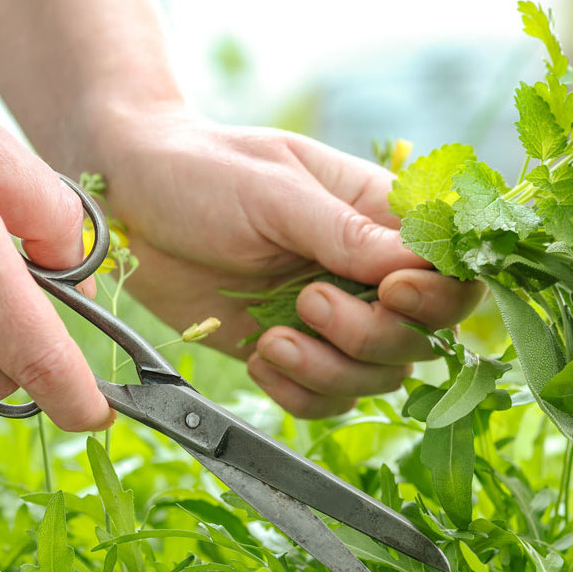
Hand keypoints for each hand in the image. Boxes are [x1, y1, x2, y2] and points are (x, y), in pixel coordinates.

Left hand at [81, 107, 484, 417]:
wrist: (123, 201)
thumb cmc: (200, 172)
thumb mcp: (274, 190)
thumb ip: (345, 233)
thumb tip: (416, 267)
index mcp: (375, 215)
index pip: (449, 267)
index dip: (437, 294)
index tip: (392, 292)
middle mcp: (363, 271)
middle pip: (421, 335)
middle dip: (372, 336)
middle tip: (310, 303)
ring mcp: (327, 316)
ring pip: (377, 376)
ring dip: (331, 370)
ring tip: (274, 338)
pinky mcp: (289, 350)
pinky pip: (324, 399)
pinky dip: (298, 392)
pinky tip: (259, 358)